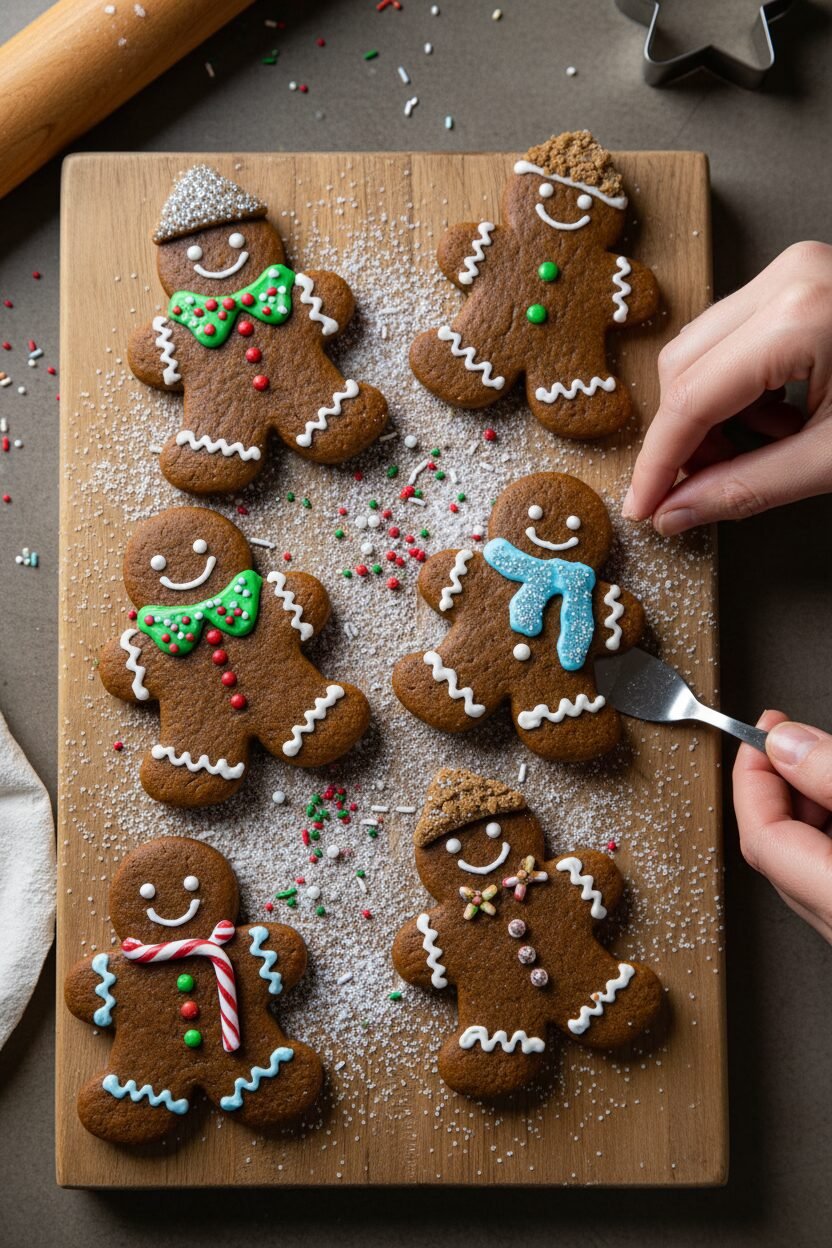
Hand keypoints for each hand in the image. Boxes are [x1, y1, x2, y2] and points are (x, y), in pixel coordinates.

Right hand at [623, 242, 831, 533]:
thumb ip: (747, 488)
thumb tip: (680, 511)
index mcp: (800, 317)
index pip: (692, 399)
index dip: (660, 462)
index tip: (644, 506)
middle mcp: (788, 277)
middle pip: (684, 366)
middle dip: (684, 436)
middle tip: (697, 489)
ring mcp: (794, 270)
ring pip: (702, 349)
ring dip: (712, 414)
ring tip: (760, 452)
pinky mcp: (802, 278)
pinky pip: (735, 336)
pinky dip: (741, 389)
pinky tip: (778, 421)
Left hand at [733, 709, 831, 942]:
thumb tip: (786, 746)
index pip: (763, 839)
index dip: (753, 779)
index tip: (763, 732)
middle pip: (779, 854)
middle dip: (777, 788)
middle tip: (790, 739)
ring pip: (805, 866)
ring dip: (806, 809)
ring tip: (821, 763)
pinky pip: (828, 876)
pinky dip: (827, 832)